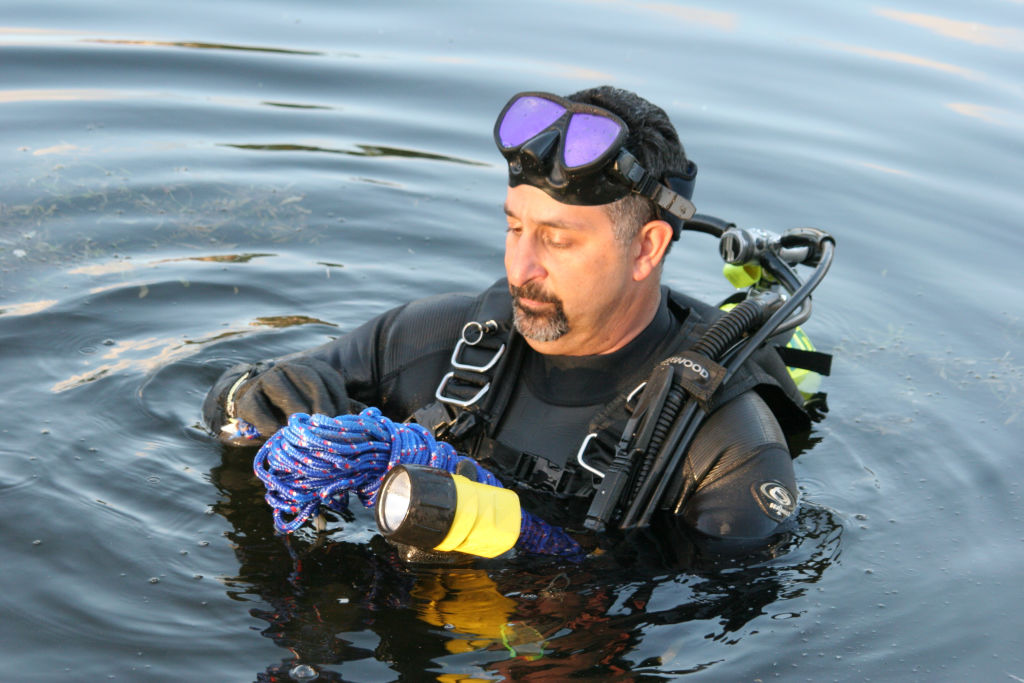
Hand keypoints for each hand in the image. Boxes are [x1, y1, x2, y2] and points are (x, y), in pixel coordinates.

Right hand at [224, 357, 359, 441]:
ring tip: (302, 429)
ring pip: (280, 387)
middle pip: (310, 378)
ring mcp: (266, 379)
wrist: (257, 409)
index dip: (339, 400)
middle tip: (325, 426)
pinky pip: (258, 408)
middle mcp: (289, 367)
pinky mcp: (247, 398)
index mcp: (311, 368)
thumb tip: (364, 423)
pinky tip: (277, 434)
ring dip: (294, 408)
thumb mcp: (317, 408)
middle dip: (321, 404)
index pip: (331, 379)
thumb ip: (335, 412)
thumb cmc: (296, 412)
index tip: (342, 422)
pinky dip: (268, 423)